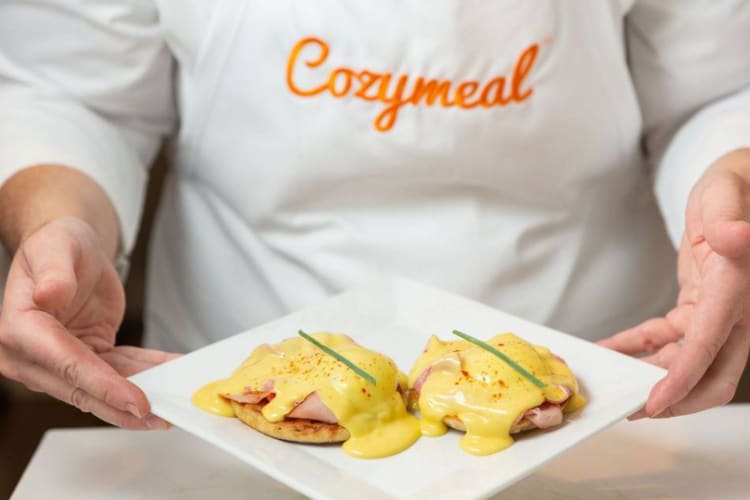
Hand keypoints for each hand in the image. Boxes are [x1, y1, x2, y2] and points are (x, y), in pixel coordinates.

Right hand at [0, 217, 177, 428]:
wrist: (69, 251)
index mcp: (18, 327)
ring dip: (139, 394)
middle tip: (160, 417)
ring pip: (102, 387)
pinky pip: (118, 371)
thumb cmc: (58, 244)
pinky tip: (170, 373)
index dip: (102, 385)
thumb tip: (49, 294)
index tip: (134, 400)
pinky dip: (146, 373)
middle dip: (123, 405)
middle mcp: (32, 354)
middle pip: (82, 388)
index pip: (65, 363)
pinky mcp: (84, 358)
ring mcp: (58, 361)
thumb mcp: (57, 245)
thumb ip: (55, 272)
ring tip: (172, 403)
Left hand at [599, 149, 749, 417]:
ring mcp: (718, 314)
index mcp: (738, 290)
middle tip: (631, 409)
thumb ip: (728, 219)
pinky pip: (668, 338)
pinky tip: (611, 349)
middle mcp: (734, 311)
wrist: (737, 189)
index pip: (710, 346)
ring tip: (612, 379)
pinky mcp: (700, 309)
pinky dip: (640, 347)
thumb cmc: (732, 190)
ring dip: (651, 376)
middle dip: (673, 398)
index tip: (654, 402)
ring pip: (687, 363)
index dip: (682, 379)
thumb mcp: (726, 196)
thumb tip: (735, 236)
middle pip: (710, 375)